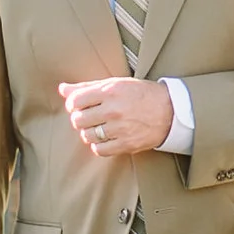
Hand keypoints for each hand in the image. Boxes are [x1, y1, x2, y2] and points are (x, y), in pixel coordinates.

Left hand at [60, 74, 175, 157]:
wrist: (170, 111)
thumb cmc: (142, 94)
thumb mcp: (116, 83)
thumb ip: (87, 86)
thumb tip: (62, 88)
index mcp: (110, 91)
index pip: (76, 101)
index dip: (74, 104)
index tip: (80, 106)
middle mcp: (113, 110)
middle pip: (78, 120)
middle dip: (80, 118)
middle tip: (90, 117)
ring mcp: (119, 129)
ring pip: (87, 135)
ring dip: (89, 132)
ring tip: (99, 127)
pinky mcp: (126, 144)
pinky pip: (99, 150)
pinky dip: (98, 145)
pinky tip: (105, 138)